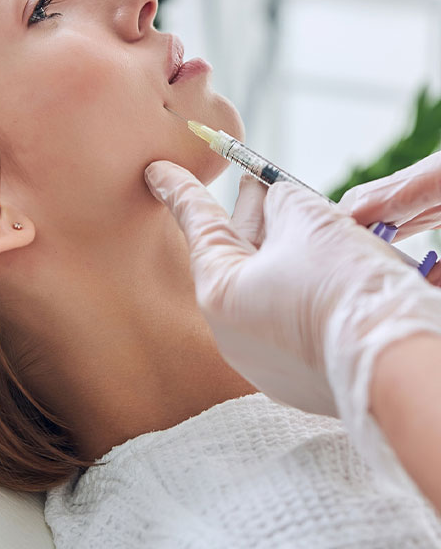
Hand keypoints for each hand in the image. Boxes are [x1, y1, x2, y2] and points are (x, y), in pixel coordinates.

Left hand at [144, 160, 440, 463]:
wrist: (394, 364)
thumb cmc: (343, 287)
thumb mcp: (308, 220)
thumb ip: (282, 202)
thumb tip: (277, 200)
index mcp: (219, 292)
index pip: (197, 224)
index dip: (180, 189)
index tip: (155, 172)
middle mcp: (232, 332)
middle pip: (236, 254)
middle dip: (251, 214)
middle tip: (253, 183)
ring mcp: (264, 360)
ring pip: (266, 285)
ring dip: (280, 245)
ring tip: (289, 211)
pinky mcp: (300, 376)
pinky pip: (289, 316)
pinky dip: (299, 283)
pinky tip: (319, 262)